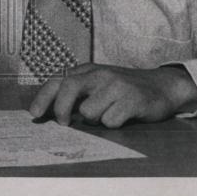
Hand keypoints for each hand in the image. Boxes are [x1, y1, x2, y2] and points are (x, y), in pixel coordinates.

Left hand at [29, 64, 196, 127]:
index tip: (34, 115)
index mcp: (88, 70)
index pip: (59, 80)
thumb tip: (52, 113)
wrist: (162, 86)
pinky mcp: (132, 99)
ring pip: (89, 112)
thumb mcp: (98, 85)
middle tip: (64, 123)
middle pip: (69, 88)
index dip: (43, 97)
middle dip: (61, 109)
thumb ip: (77, 93)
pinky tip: (123, 116)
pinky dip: (113, 125)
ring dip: (95, 120)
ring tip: (109, 114)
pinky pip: (110, 121)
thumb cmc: (124, 89)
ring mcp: (116, 85)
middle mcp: (100, 74)